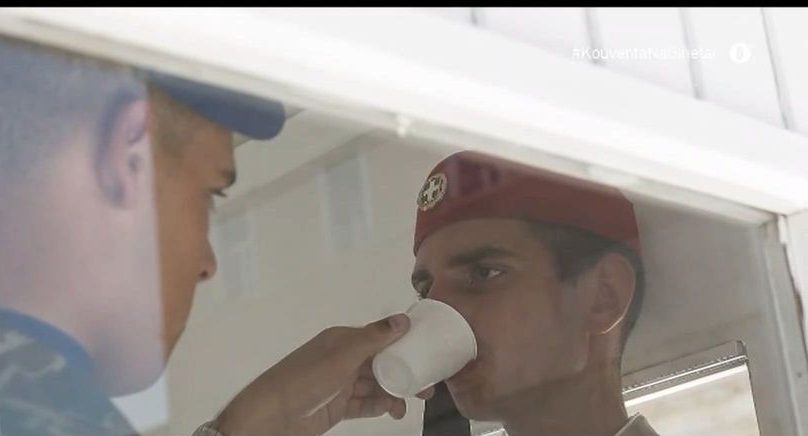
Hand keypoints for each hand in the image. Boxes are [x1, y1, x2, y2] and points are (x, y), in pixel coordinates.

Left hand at [213, 314, 434, 435]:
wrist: (271, 415)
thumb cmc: (306, 379)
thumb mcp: (342, 356)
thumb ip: (374, 338)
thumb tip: (404, 318)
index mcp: (342, 340)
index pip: (379, 337)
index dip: (403, 343)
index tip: (428, 351)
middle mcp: (342, 359)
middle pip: (380, 363)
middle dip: (404, 372)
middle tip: (428, 386)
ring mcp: (340, 384)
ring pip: (375, 385)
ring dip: (394, 392)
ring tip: (412, 403)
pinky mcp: (337, 407)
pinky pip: (364, 404)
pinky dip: (380, 406)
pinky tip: (393, 411)